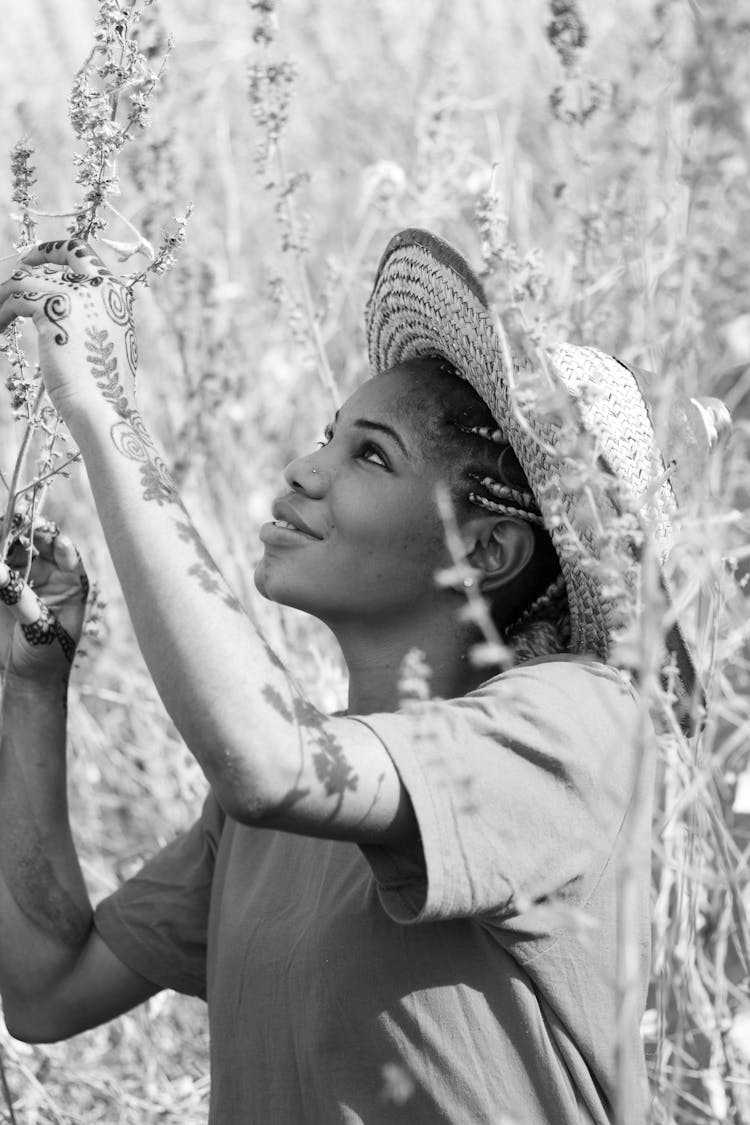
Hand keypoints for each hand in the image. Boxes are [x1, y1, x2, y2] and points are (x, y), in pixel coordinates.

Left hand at [0, 238, 136, 421]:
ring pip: (27, 278)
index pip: (83, 253)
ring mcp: (78, 294)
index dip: (55, 252)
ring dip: (6, 296)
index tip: (34, 261)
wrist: (102, 406)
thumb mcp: (105, 343)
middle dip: (31, 263)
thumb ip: (92, 317)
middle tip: (10, 285)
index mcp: (116, 294)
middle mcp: (100, 286)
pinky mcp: (53, 307)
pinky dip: (2, 312)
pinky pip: (17, 298)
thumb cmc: (103, 386)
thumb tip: (61, 309)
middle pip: (58, 254)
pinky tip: (0, 329)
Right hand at [0, 523, 88, 683]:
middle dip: (18, 530)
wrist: (27, 680)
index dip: (48, 535)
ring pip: (10, 550)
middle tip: (6, 519)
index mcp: (72, 582)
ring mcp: (25, 579)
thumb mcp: (39, 626)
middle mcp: (50, 575)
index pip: (63, 549)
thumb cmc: (47, 656)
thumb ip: (18, 596)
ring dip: (2, 539)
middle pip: (33, 543)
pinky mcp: (4, 589)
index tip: (33, 526)